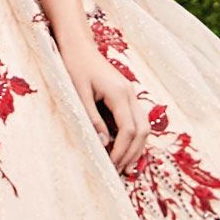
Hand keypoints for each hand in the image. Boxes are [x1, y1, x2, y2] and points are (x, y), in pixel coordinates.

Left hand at [59, 37, 150, 174]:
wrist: (79, 47)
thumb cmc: (75, 67)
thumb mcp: (78, 94)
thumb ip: (92, 119)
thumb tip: (104, 143)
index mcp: (119, 93)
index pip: (129, 129)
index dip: (122, 151)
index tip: (111, 166)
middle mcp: (130, 94)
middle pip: (143, 130)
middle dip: (132, 153)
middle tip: (119, 172)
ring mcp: (131, 94)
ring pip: (144, 126)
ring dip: (137, 148)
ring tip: (126, 167)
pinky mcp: (127, 96)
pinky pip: (138, 120)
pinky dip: (135, 137)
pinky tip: (125, 150)